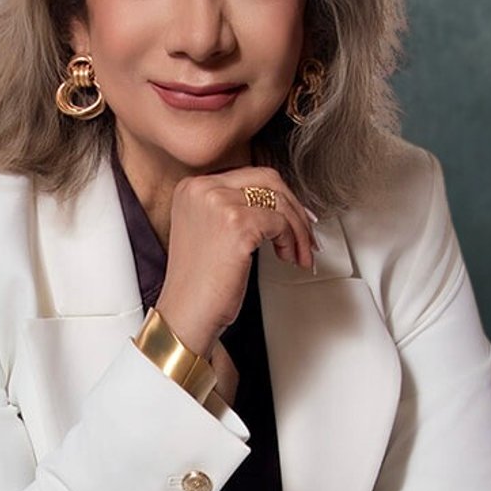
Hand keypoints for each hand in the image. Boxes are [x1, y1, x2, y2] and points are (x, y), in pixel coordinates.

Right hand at [156, 165, 318, 359]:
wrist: (185, 314)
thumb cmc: (198, 285)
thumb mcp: (210, 233)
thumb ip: (234, 209)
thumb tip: (276, 203)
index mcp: (192, 187)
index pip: (249, 175)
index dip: (279, 196)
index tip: (295, 216)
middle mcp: (202, 188)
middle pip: (267, 179)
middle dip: (294, 208)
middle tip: (305, 233)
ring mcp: (218, 203)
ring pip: (279, 201)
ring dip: (298, 229)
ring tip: (298, 253)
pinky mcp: (237, 223)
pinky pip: (280, 223)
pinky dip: (292, 241)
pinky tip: (287, 257)